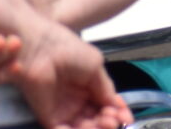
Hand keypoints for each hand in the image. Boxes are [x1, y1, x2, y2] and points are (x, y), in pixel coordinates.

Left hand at [8, 9, 131, 128]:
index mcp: (89, 87)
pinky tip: (90, 127)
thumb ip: (105, 89)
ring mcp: (64, 110)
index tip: (127, 118)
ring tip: (106, 122)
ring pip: (83, 127)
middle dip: (109, 121)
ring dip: (96, 128)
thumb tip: (116, 106)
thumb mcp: (95, 67)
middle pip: (96, 119)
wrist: (42, 49)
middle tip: (114, 119)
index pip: (106, 105)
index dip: (117, 112)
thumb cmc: (69, 51)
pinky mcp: (50, 117)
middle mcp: (77, 101)